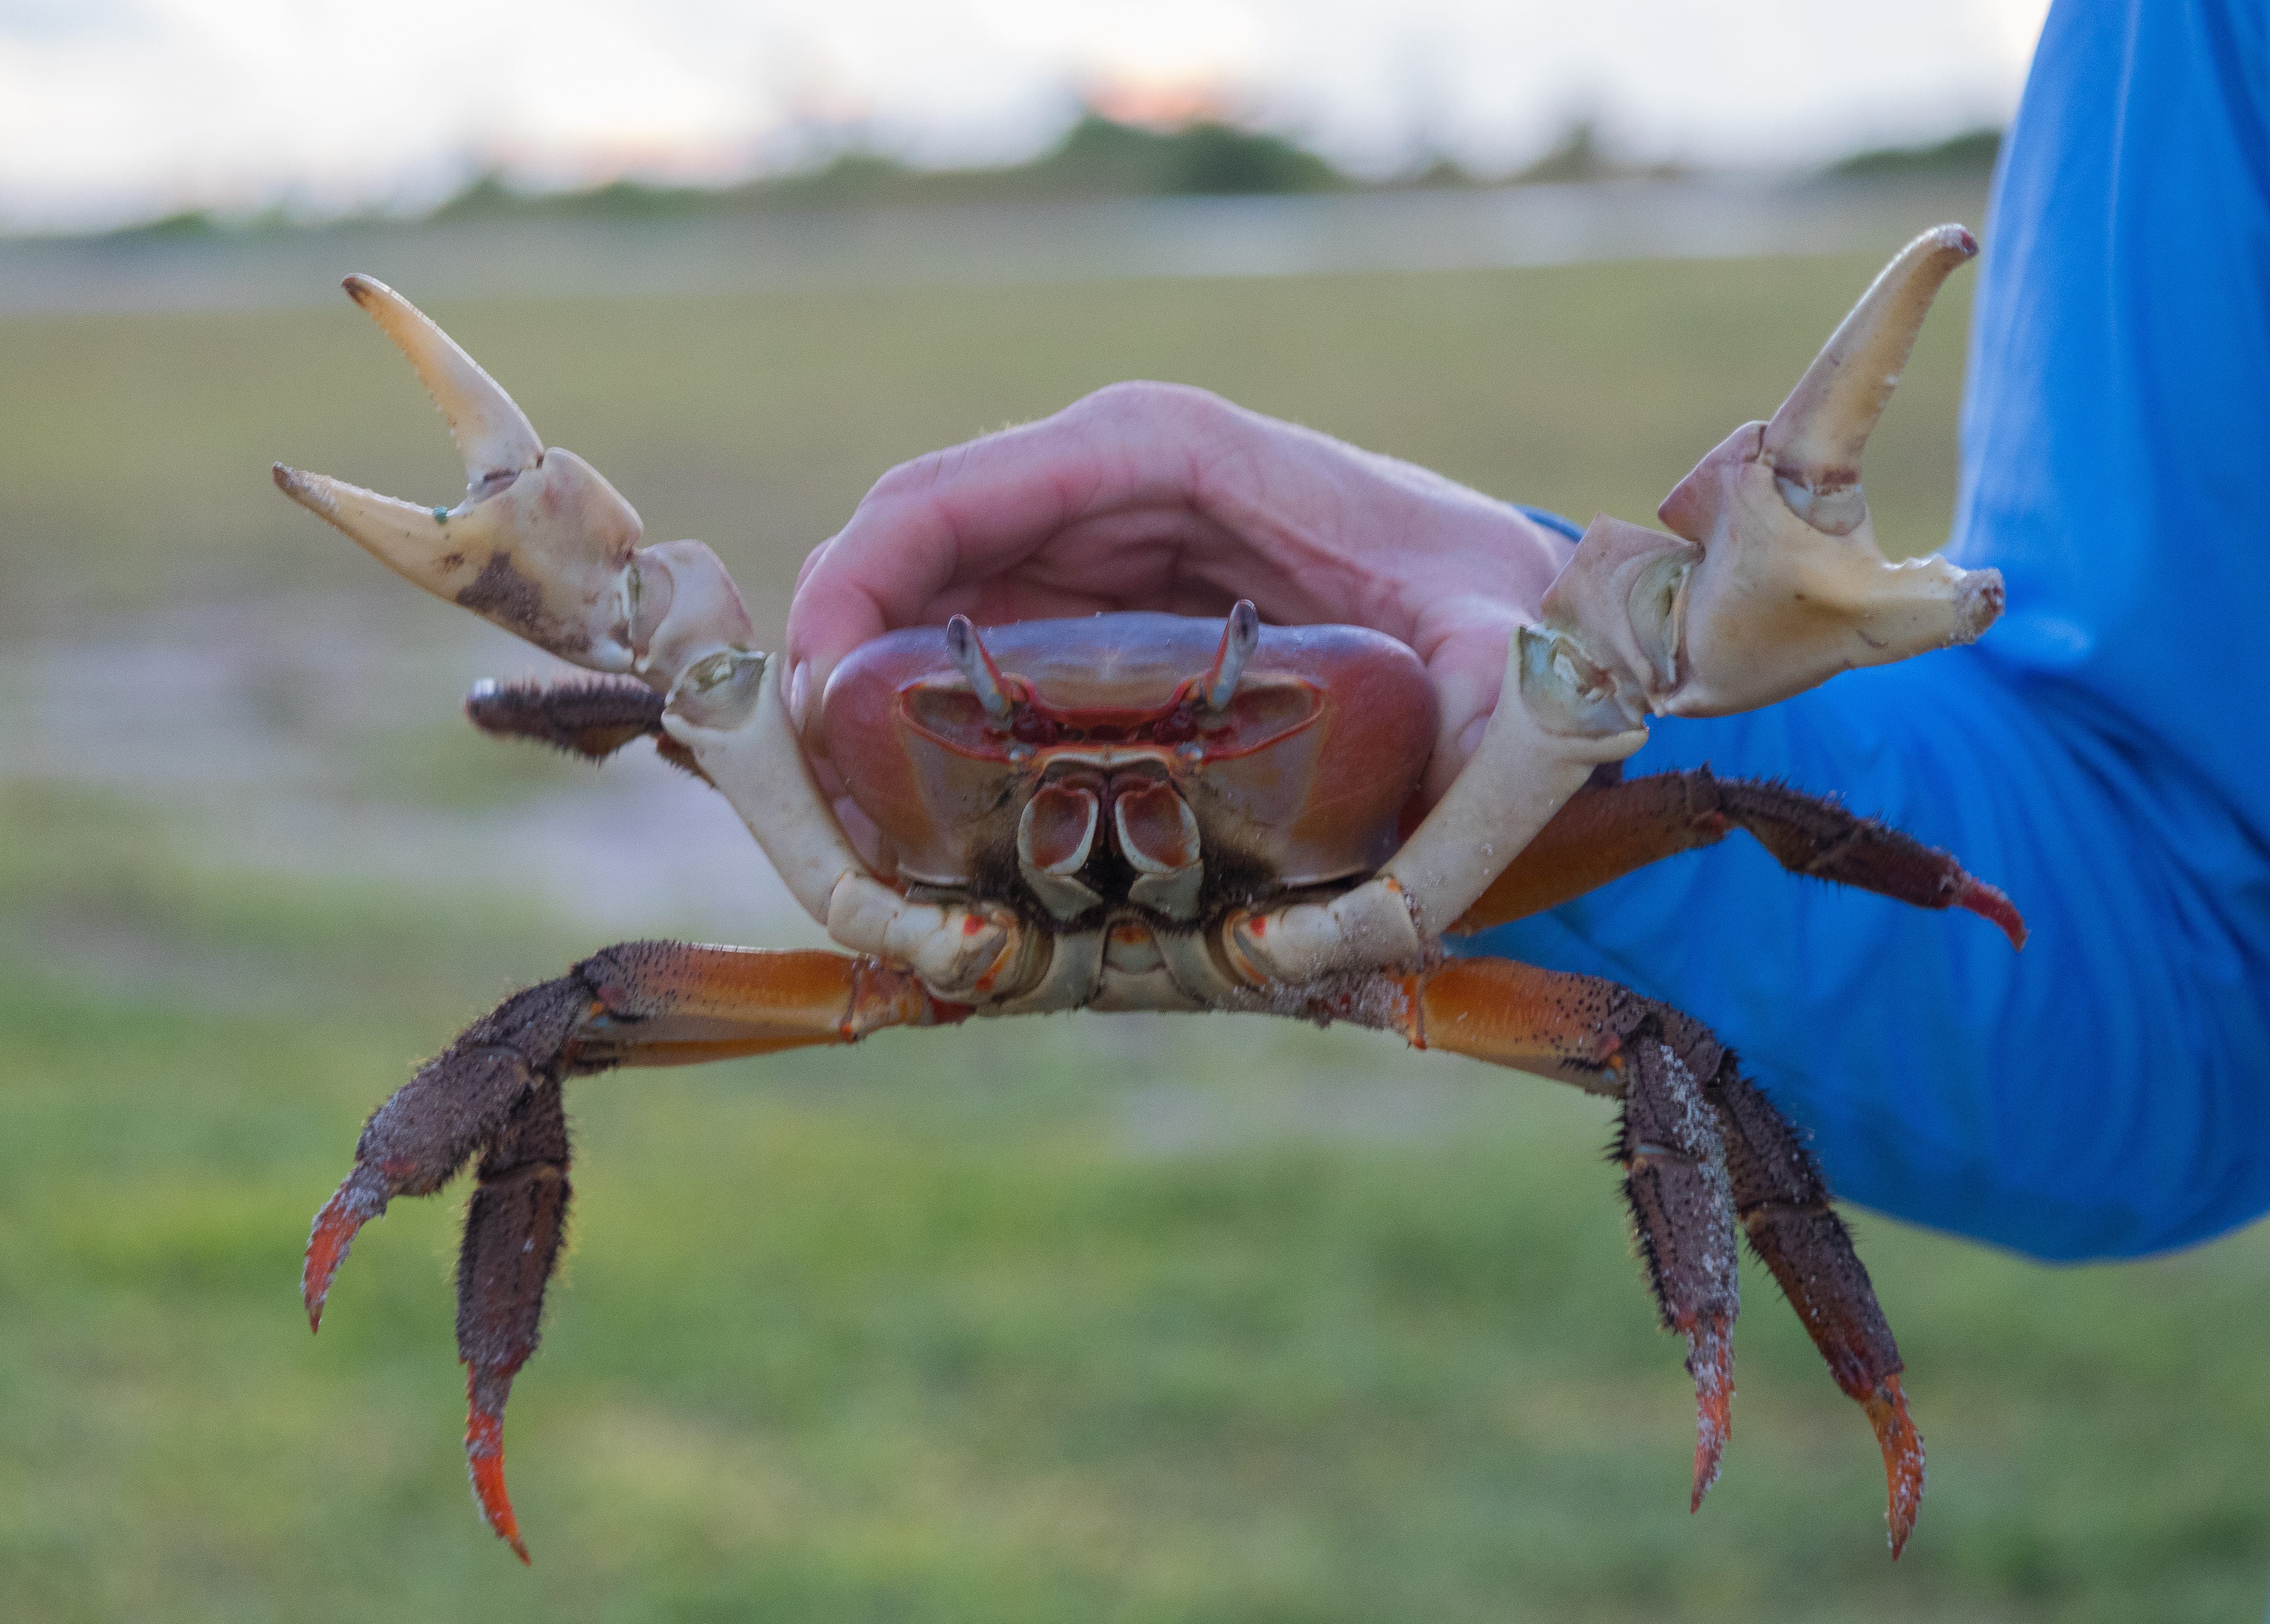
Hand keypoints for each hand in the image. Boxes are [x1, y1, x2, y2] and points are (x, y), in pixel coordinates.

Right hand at [784, 380, 1572, 803]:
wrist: (1511, 622)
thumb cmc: (1492, 613)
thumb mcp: (1495, 657)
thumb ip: (1474, 718)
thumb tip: (1417, 823)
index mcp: (1159, 452)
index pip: (954, 494)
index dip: (855, 588)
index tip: (812, 703)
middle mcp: (1103, 488)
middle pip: (906, 553)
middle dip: (832, 667)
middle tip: (806, 807)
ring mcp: (1089, 551)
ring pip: (920, 610)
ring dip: (862, 712)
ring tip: (840, 834)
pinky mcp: (1090, 619)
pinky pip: (967, 658)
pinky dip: (917, 728)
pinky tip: (906, 821)